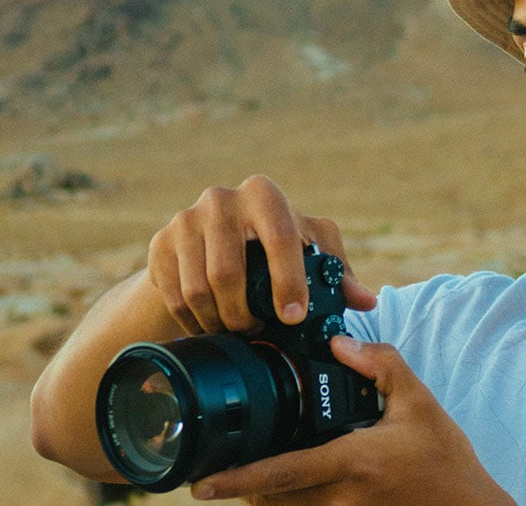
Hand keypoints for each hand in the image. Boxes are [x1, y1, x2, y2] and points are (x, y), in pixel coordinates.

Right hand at [147, 174, 375, 334]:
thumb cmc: (273, 245)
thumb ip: (337, 272)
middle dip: (246, 315)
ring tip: (236, 329)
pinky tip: (209, 324)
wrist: (210, 241)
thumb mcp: (308, 250)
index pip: (279, 238)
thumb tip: (365, 300)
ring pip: (199, 290)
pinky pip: (176, 297)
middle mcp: (221, 199)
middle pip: (229, 273)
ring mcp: (185, 220)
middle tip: (258, 331)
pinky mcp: (160, 243)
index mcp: (264, 194)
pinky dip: (195, 321)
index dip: (288, 282)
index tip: (293, 317)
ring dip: (220, 321)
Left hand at [190, 336, 513, 505]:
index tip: (203, 480)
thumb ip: (380, 365)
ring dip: (262, 496)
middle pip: (271, 499)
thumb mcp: (419, 401)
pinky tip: (287, 487)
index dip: (237, 478)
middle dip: (240, 486)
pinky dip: (288, 504)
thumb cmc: (446, 458)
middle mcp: (342, 497)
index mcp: (353, 461)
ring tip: (245, 477)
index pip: (281, 472)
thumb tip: (339, 342)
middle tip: (216, 469)